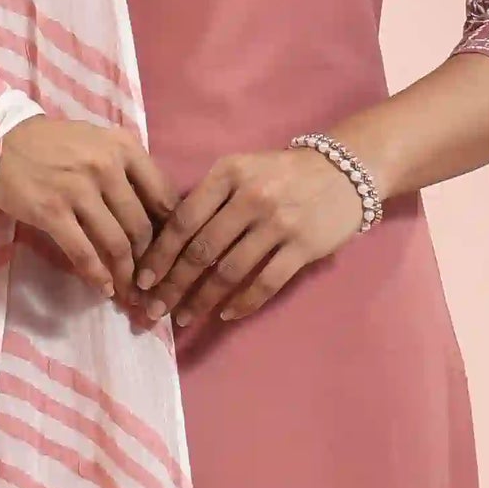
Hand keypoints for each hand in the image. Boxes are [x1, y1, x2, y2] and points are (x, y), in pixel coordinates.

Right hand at [0, 114, 176, 302]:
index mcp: (124, 148)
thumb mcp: (101, 143)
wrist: (3, 140)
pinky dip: (97, 275)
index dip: (172, 234)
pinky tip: (104, 288)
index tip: (170, 256)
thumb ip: (130, 172)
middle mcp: (106, 166)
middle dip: (149, 262)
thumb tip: (159, 217)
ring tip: (130, 293)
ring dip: (126, 275)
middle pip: (142, 227)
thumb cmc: (56, 145)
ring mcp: (78, 189)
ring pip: (116, 243)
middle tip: (150, 283)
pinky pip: (83, 251)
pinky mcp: (51, 211)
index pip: (164, 197)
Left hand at [129, 144, 367, 338]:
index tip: (143, 280)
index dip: (159, 255)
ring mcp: (279, 223)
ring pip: (229, 272)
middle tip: (154, 309)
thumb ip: (208, 199)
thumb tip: (166, 243)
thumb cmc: (282, 174)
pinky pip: (265, 283)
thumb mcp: (241, 169)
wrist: (345, 171)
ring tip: (184, 318)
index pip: (183, 220)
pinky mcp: (303, 247)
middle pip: (201, 251)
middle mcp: (251, 197)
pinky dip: (242, 303)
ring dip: (202, 300)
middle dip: (173, 285)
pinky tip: (226, 314)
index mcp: (228, 174)